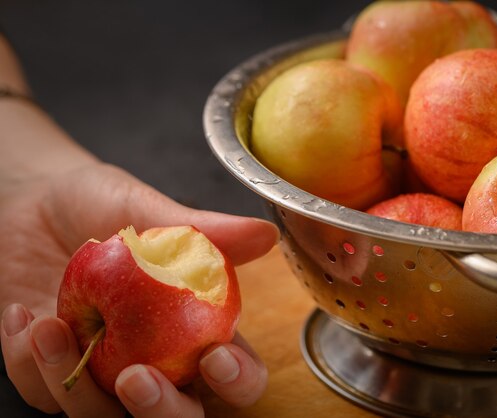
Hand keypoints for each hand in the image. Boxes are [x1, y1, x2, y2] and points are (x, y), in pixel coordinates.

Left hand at [0, 161, 277, 416]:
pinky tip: (22, 316)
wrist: (29, 201)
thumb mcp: (145, 209)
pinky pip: (43, 395)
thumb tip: (267, 234)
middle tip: (135, 378)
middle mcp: (156, 360)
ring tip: (51, 327)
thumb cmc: (97, 204)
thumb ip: (203, 230)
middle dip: (161, 412)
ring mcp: (102, 373)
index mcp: (195, 327)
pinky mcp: (50, 374)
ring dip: (77, 389)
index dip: (237, 380)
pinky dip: (29, 363)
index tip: (215, 358)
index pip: (234, 374)